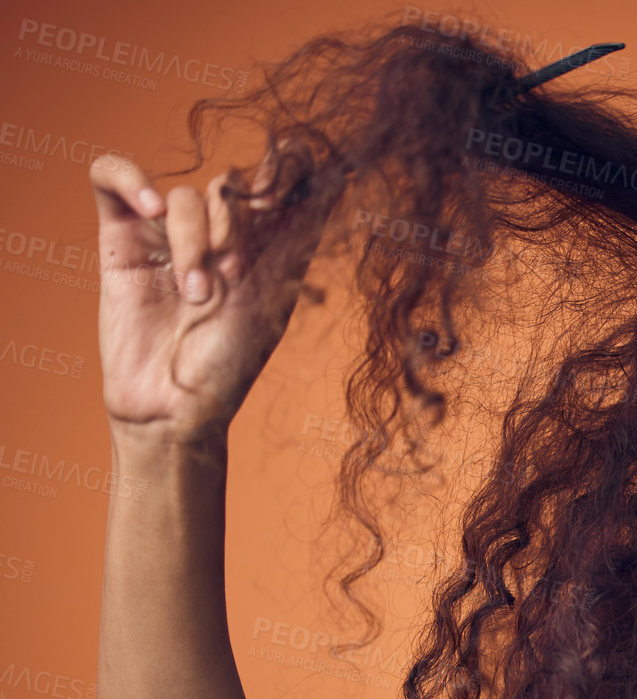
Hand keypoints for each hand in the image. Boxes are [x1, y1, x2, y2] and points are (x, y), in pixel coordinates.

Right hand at [90, 141, 343, 443]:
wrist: (174, 404)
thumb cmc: (229, 361)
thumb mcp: (275, 293)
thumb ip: (296, 233)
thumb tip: (336, 173)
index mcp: (267, 243)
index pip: (281, 174)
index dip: (286, 165)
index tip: (282, 192)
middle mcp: (221, 230)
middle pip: (234, 184)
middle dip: (237, 226)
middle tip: (233, 274)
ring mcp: (169, 230)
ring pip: (187, 195)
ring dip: (195, 239)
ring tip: (198, 291)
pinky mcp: (120, 235)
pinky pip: (111, 176)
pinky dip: (130, 180)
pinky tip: (151, 209)